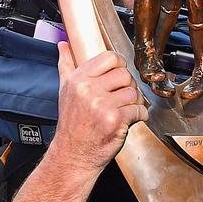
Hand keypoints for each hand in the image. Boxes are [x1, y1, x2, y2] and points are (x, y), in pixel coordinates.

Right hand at [50, 42, 146, 173]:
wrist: (72, 155)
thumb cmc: (71, 124)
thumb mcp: (64, 91)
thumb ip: (65, 65)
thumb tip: (63, 45)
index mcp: (78, 79)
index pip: (110, 57)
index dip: (120, 65)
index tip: (119, 75)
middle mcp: (89, 90)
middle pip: (125, 74)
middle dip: (128, 86)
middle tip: (122, 97)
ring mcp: (102, 105)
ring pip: (134, 92)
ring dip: (134, 102)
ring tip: (125, 109)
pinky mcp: (115, 120)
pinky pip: (139, 109)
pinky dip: (139, 115)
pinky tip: (128, 120)